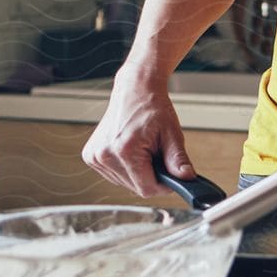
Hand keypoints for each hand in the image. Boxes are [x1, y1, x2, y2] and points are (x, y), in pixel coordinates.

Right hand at [81, 72, 192, 197]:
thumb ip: (178, 159)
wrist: (135, 89)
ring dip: (137, 172)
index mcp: (124, 150)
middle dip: (151, 176)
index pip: (146, 188)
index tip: (171, 175)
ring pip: (124, 183)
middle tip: (157, 154)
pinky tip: (130, 150)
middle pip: (135, 187)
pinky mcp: (90, 156)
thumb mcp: (172, 133)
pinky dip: (126, 168)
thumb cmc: (152, 107)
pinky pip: (114, 175)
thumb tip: (186, 179)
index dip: (163, 185)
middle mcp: (105, 155)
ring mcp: (95, 156)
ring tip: (143, 149)